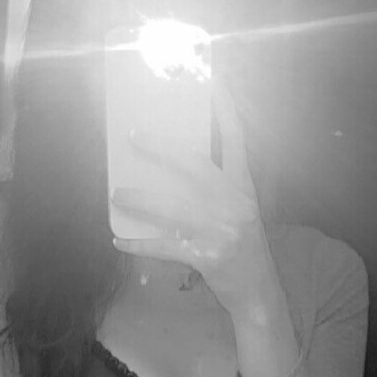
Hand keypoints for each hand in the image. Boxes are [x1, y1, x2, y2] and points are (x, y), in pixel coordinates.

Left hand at [110, 78, 276, 318]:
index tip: (213, 82)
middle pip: (195, 166)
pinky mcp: (208, 257)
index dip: (226, 110)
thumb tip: (173, 170)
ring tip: (116, 194)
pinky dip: (139, 244)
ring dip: (140, 199)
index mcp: (244, 189)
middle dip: (162, 148)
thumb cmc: (244, 249)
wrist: (259, 294)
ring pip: (172, 208)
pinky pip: (164, 246)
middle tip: (134, 135)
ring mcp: (222, 232)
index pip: (236, 141)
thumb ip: (219, 191)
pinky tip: (119, 240)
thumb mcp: (241, 213)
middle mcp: (235, 205)